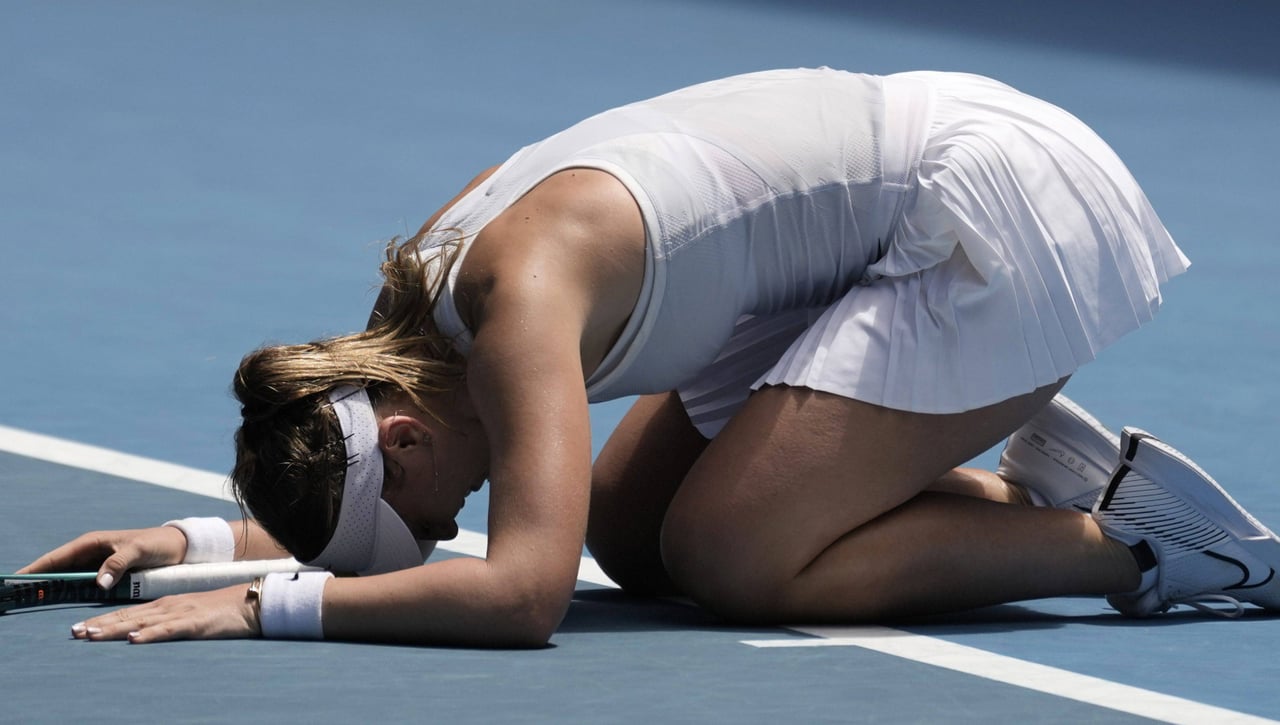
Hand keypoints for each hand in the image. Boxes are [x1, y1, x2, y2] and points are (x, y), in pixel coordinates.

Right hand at [17, 526, 188, 588]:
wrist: (178, 547)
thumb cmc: (157, 544)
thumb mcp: (138, 550)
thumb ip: (118, 564)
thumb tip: (98, 583)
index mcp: (91, 543)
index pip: (55, 557)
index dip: (34, 569)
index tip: (14, 579)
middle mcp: (89, 553)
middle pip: (55, 569)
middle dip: (36, 581)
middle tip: (16, 596)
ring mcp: (96, 564)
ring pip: (65, 578)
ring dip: (49, 588)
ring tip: (29, 602)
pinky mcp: (105, 574)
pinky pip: (80, 584)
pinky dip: (67, 592)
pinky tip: (56, 602)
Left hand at [70, 584, 260, 643]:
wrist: (251, 603)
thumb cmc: (223, 612)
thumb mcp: (190, 615)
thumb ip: (169, 623)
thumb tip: (146, 634)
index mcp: (166, 605)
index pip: (128, 613)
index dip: (103, 620)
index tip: (80, 627)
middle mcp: (168, 606)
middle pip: (128, 616)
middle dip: (99, 624)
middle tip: (74, 632)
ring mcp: (181, 613)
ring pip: (141, 622)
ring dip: (114, 629)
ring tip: (91, 634)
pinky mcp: (195, 624)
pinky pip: (168, 630)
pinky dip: (150, 634)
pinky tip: (134, 639)